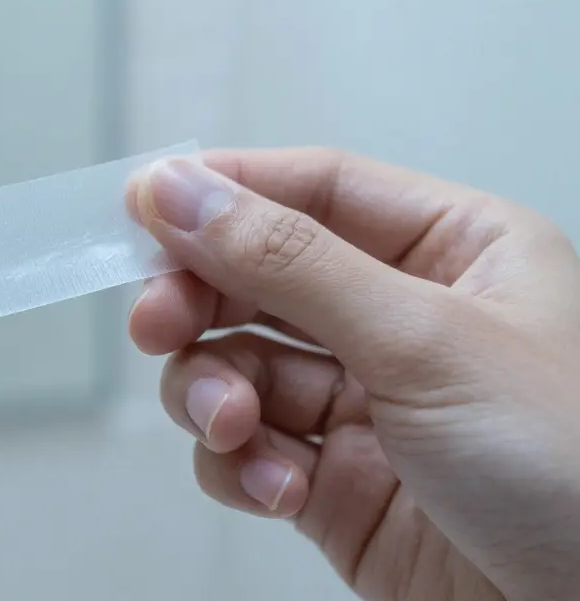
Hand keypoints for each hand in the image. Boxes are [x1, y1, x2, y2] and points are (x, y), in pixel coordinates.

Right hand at [128, 149, 579, 600]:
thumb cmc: (572, 471)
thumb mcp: (423, 341)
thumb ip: (288, 261)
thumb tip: (177, 189)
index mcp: (454, 252)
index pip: (314, 190)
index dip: (223, 192)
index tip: (139, 206)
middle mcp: (405, 320)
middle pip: (259, 277)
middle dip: (200, 302)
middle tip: (156, 324)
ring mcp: (367, 404)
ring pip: (239, 366)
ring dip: (214, 394)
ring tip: (232, 427)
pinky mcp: (337, 483)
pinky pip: (249, 450)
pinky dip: (240, 466)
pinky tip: (275, 488)